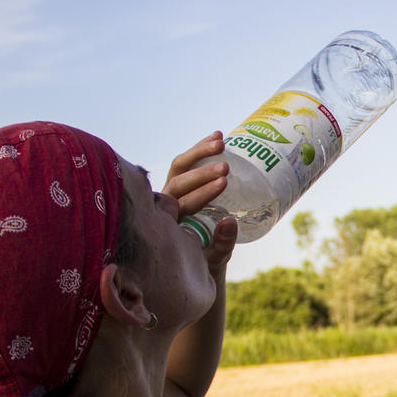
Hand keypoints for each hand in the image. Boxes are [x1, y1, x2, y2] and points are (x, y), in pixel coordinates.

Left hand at [164, 131, 236, 272]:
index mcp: (170, 225)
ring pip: (179, 166)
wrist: (199, 258)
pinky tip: (219, 135)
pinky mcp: (183, 182)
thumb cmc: (206, 261)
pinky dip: (201, 148)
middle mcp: (167, 205)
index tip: (224, 184)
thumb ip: (222, 243)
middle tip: (226, 168)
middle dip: (201, 173)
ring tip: (222, 141)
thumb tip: (230, 222)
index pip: (181, 204)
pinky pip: (187, 162)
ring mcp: (173, 191)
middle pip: (177, 181)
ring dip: (199, 153)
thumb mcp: (216, 257)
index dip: (201, 193)